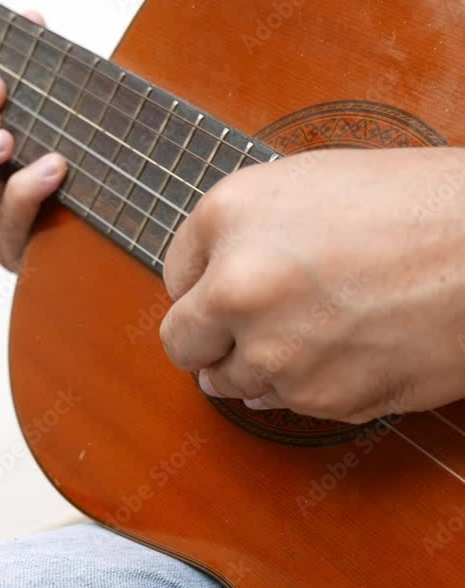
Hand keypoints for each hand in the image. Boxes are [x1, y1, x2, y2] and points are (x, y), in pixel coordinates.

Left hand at [161, 147, 464, 423]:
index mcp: (229, 221)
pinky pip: (287, 404)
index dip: (201, 289)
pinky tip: (344, 348)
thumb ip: (237, 234)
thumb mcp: (305, 184)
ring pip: (235, 385)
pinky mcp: (321, 401)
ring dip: (259, 365)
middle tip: (252, 323)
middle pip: (186, 348)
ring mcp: (279, 356)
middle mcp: (239, 292)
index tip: (224, 289)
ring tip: (315, 328)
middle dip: (212, 340)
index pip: (173, 285)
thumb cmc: (415, 206)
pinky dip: (305, 384)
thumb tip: (201, 287)